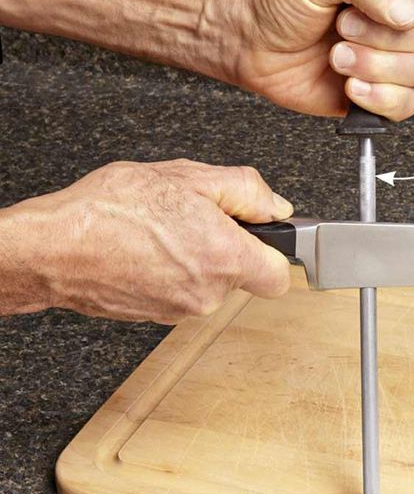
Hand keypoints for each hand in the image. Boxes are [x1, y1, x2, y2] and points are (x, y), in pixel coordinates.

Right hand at [0, 159, 292, 322]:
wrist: (53, 247)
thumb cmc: (112, 211)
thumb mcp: (189, 176)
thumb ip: (246, 191)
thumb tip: (277, 207)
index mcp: (225, 258)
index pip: (279, 277)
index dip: (274, 253)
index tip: (261, 237)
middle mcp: (208, 294)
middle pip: (241, 275)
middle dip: (227, 246)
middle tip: (195, 217)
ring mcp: (181, 310)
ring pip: (211, 283)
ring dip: (198, 257)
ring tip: (164, 231)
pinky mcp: (157, 317)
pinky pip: (183, 292)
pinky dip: (174, 272)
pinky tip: (148, 249)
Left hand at [221, 0, 413, 120]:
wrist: (248, 44)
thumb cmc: (276, 3)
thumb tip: (408, 10)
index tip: (386, 6)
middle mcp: (391, 22)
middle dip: (382, 39)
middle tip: (342, 30)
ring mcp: (385, 60)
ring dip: (375, 69)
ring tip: (337, 58)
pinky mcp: (374, 94)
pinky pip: (403, 106)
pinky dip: (379, 99)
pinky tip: (351, 87)